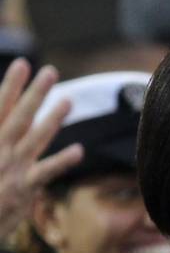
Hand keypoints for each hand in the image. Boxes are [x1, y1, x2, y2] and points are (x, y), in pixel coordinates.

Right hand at [0, 58, 83, 239]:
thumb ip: (1, 134)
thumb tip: (8, 120)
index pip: (0, 107)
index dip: (11, 85)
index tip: (23, 64)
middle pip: (20, 116)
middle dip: (35, 93)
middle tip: (51, 72)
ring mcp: (12, 168)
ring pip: (35, 137)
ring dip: (53, 118)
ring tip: (68, 100)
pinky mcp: (24, 188)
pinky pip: (46, 171)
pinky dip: (62, 161)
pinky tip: (79, 150)